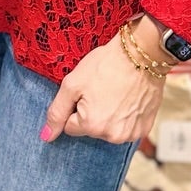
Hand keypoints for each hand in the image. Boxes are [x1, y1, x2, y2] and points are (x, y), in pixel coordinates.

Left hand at [40, 35, 165, 144]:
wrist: (141, 54)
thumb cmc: (106, 65)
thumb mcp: (72, 84)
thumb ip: (57, 113)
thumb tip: (46, 136)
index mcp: (92, 126)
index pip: (70, 126)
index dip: (75, 107)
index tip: (86, 92)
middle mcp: (112, 136)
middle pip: (90, 130)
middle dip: (91, 113)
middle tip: (101, 91)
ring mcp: (131, 134)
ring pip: (108, 130)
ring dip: (109, 116)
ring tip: (116, 94)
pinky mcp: (145, 128)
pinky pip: (126, 128)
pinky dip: (125, 117)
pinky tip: (128, 100)